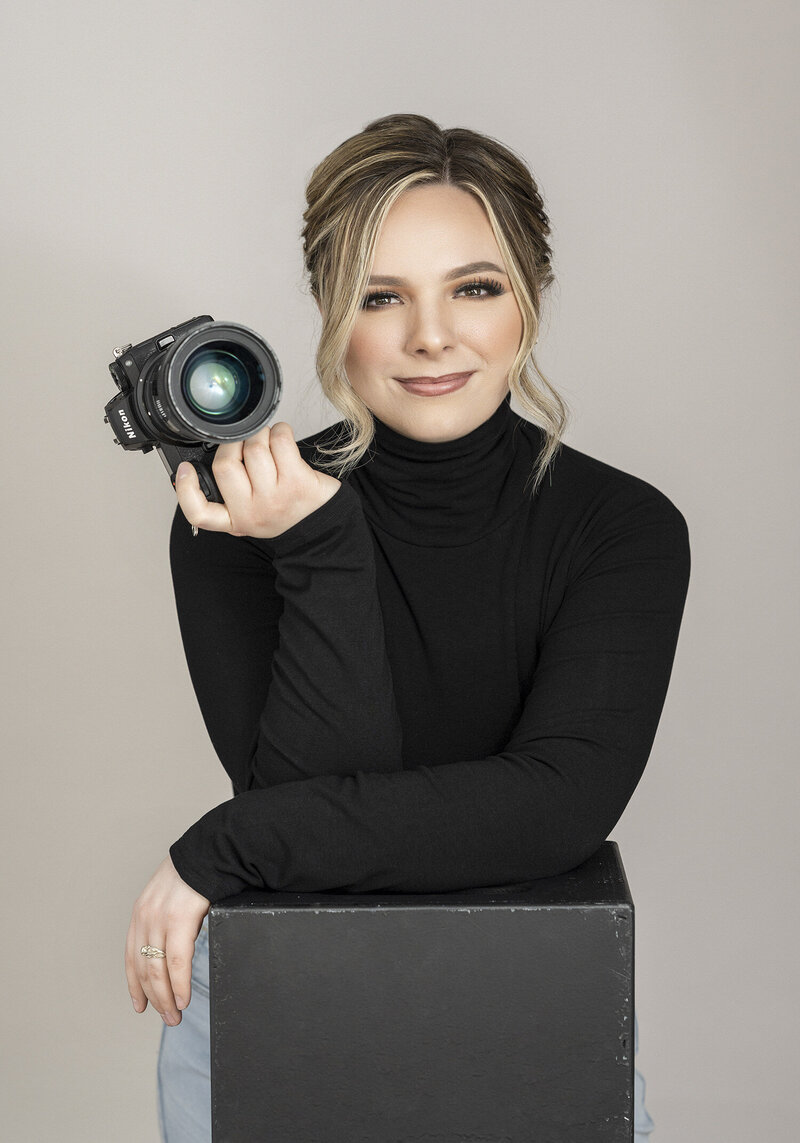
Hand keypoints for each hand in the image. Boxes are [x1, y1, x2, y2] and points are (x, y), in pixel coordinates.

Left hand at [125, 855, 209, 1025]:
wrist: (213, 850)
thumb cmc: (199, 873)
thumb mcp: (173, 897)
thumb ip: (169, 921)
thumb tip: (177, 948)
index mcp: (142, 912)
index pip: (131, 957)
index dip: (134, 986)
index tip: (140, 1006)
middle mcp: (145, 917)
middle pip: (143, 969)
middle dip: (154, 998)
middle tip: (167, 1018)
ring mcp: (160, 918)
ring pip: (157, 970)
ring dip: (166, 998)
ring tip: (175, 1015)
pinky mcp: (179, 919)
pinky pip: (177, 961)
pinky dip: (179, 984)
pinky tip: (183, 998)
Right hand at [175, 421, 340, 538]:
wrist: (322, 521)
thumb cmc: (284, 509)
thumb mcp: (250, 512)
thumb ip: (228, 492)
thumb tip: (210, 456)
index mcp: (235, 520)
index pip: (199, 513)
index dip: (186, 489)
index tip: (185, 469)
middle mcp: (252, 512)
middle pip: (225, 464)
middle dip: (235, 443)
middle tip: (246, 444)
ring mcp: (275, 498)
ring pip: (254, 447)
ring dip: (261, 434)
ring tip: (268, 443)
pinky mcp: (298, 482)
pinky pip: (279, 441)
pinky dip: (281, 431)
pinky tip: (283, 439)